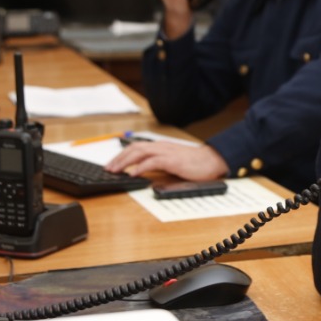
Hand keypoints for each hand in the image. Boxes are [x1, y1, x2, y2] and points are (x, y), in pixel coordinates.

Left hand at [105, 140, 228, 181]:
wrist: (212, 160)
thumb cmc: (195, 163)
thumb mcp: (173, 162)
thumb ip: (158, 164)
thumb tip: (143, 172)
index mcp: (160, 147)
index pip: (136, 147)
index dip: (122, 155)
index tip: (112, 164)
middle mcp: (161, 147)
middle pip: (134, 148)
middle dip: (119, 158)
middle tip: (108, 169)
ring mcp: (166, 152)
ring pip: (140, 152)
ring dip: (125, 162)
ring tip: (116, 170)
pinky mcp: (172, 161)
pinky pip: (153, 162)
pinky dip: (141, 167)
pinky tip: (134, 173)